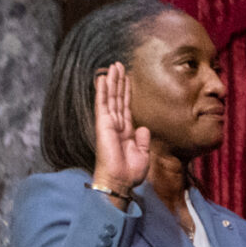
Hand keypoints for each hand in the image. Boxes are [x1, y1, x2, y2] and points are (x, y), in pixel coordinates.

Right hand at [92, 62, 152, 197]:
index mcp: (125, 131)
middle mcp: (116, 125)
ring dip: (111, 81)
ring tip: (113, 66)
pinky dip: (102, 90)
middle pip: (117, 98)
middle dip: (119, 81)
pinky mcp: (103, 124)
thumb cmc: (130, 172)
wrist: (120, 181)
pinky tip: (102, 78)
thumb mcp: (142, 154)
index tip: (127, 78)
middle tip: (119, 65)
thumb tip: (143, 127)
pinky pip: (103, 103)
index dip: (126, 92)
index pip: (126, 106)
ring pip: (110, 97)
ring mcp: (108, 123)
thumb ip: (143, 139)